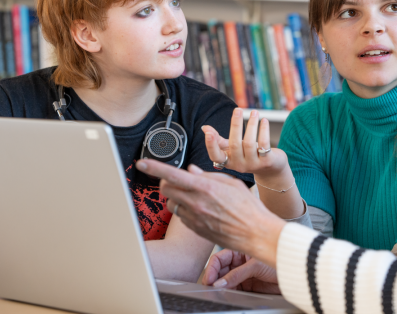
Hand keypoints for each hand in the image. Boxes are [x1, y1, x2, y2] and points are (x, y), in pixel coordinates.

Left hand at [136, 160, 285, 266]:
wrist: (255, 233)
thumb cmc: (248, 207)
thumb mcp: (231, 183)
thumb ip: (208, 175)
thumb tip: (191, 170)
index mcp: (205, 188)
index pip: (172, 175)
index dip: (154, 167)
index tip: (142, 163)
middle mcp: (196, 203)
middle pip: (165, 189)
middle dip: (168, 182)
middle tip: (178, 180)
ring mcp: (194, 218)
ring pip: (171, 204)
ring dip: (176, 197)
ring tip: (193, 197)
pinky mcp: (194, 229)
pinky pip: (181, 216)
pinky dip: (185, 210)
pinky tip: (201, 210)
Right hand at [202, 108, 288, 176]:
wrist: (270, 168)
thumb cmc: (248, 154)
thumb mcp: (233, 149)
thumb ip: (218, 140)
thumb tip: (204, 128)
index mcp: (228, 162)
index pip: (216, 156)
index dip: (211, 145)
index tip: (208, 132)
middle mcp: (239, 165)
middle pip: (234, 144)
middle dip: (235, 125)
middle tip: (237, 109)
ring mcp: (253, 164)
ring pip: (250, 143)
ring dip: (252, 125)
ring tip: (254, 112)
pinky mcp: (267, 161)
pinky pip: (264, 144)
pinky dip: (263, 131)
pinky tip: (264, 121)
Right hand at [202, 249, 279, 293]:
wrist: (294, 274)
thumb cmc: (280, 260)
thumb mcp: (255, 266)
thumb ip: (236, 274)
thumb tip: (219, 283)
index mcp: (240, 251)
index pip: (220, 258)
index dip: (212, 268)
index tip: (208, 279)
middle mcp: (240, 262)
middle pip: (220, 270)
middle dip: (214, 279)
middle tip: (210, 287)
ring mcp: (243, 275)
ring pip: (225, 281)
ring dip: (221, 287)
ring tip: (218, 292)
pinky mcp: (248, 286)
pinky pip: (234, 290)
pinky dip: (229, 293)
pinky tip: (227, 294)